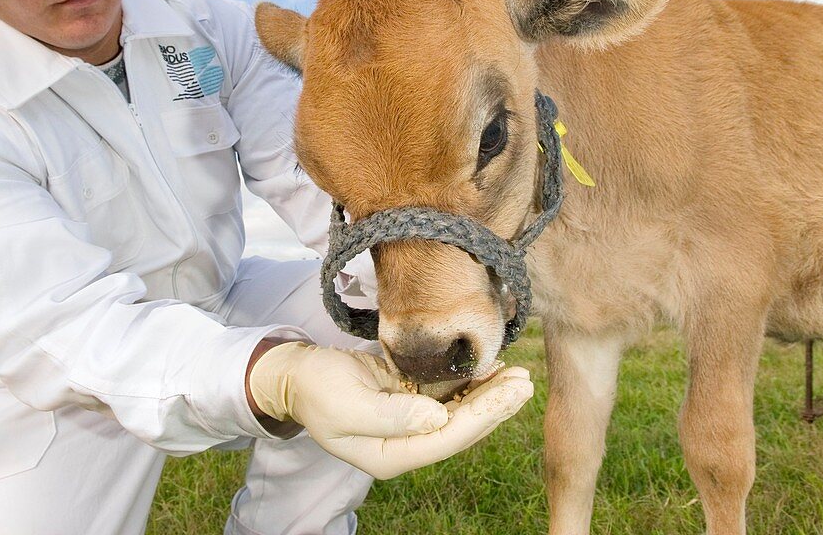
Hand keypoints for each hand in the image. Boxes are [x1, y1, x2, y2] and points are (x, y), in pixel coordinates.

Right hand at [248, 342, 532, 478]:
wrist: (295, 374)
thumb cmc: (315, 389)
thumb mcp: (346, 404)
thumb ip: (391, 416)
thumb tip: (436, 419)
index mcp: (391, 455)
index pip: (449, 437)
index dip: (484, 414)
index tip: (511, 391)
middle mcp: (406, 443)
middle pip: (462, 426)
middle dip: (496, 404)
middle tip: (526, 380)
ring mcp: (409, 422)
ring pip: (459, 409)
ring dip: (488, 391)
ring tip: (517, 372)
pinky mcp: (408, 400)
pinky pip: (445, 393)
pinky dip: (468, 381)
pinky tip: (489, 367)